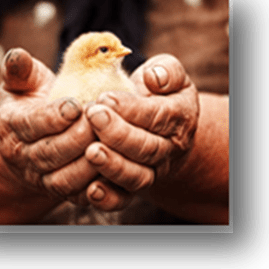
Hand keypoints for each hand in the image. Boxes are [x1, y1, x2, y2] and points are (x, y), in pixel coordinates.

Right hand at [0, 48, 97, 203]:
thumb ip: (21, 71)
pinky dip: (100, 189)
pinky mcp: (66, 192)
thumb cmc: (34, 106)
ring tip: (110, 141)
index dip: (52, 116)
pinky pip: (81, 197)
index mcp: (15, 128)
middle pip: (50, 154)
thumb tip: (17, 55)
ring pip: (66, 179)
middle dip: (76, 138)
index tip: (76, 105)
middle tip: (101, 121)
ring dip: (90, 164)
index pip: (30, 125)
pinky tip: (116, 168)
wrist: (33, 142)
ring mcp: (46, 178)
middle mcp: (27, 158)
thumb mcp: (25, 85)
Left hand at [84, 54, 198, 211]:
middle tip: (92, 115)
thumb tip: (154, 77)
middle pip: (146, 147)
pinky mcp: (134, 185)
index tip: (105, 97)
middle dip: (117, 133)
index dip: (131, 108)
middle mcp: (168, 148)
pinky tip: (91, 188)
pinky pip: (124, 198)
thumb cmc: (159, 95)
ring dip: (112, 164)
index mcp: (178, 117)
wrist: (164, 129)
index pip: (157, 115)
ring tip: (90, 151)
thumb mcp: (169, 75)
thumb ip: (166, 70)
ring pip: (136, 175)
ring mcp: (152, 170)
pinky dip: (108, 197)